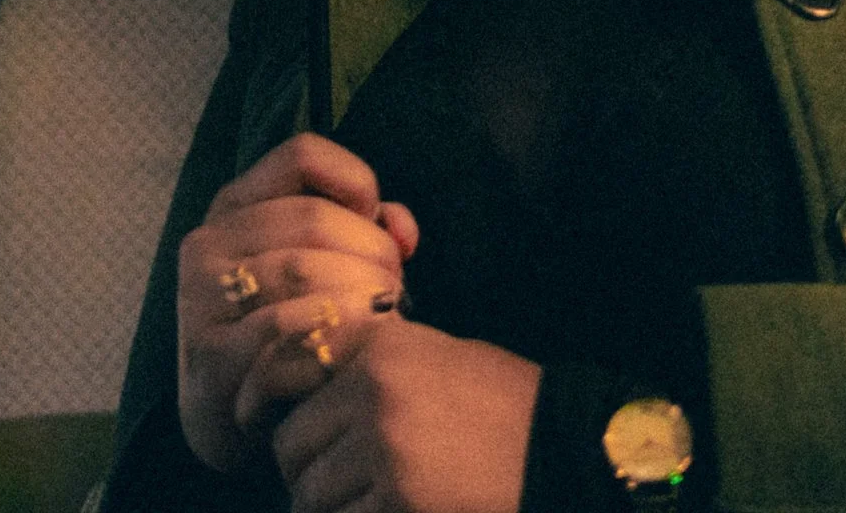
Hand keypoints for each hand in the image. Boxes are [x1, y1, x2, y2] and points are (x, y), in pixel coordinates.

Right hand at [177, 134, 419, 473]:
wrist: (236, 420)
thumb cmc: (296, 332)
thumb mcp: (325, 267)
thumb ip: (369, 232)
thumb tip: (402, 227)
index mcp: (236, 205)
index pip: (303, 155)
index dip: (357, 184)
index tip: (381, 233)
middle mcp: (208, 241)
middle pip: (315, 218)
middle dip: (375, 259)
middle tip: (393, 298)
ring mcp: (200, 298)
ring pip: (303, 271)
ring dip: (360, 303)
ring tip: (379, 329)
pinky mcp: (208, 356)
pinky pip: (284, 329)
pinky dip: (329, 341)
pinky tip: (348, 359)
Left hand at [271, 318, 541, 512]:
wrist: (570, 450)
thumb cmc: (509, 405)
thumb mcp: (440, 355)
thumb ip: (375, 362)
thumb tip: (312, 385)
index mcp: (380, 349)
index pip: (290, 377)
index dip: (280, 412)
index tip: (274, 432)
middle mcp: (373, 393)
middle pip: (292, 445)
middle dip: (304, 472)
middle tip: (328, 488)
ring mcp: (385, 451)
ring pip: (311, 495)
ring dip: (328, 507)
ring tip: (359, 506)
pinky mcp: (400, 503)